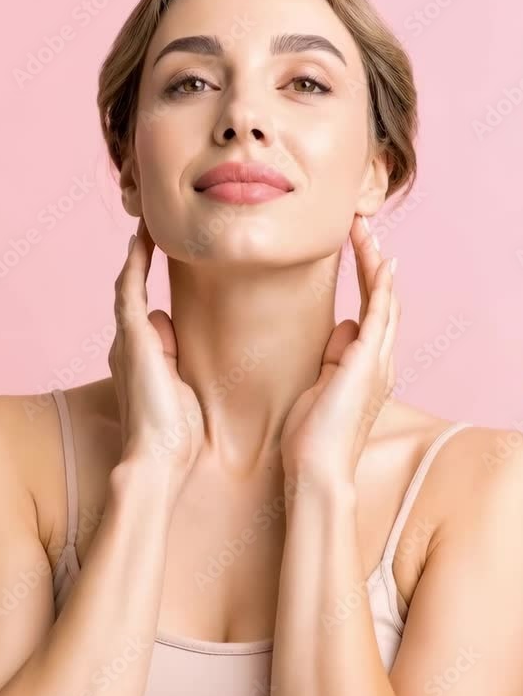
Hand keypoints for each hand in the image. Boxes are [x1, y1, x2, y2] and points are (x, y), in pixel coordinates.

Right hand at [108, 216, 203, 488]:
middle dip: (139, 258)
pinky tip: (144, 237)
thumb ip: (175, 358)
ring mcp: (128, 340)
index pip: (144, 309)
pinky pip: (131, 288)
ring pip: (129, 284)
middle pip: (132, 291)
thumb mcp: (184, 389)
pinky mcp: (132, 338)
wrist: (160, 460)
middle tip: (153, 226)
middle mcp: (128, 345)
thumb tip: (166, 322)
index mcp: (141, 358)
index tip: (160, 254)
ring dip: (137, 253)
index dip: (150, 280)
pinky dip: (136, 262)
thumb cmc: (179, 437)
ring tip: (148, 222)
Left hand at [279, 214, 399, 485]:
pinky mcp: (367, 362)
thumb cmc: (310, 438)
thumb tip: (341, 327)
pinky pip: (380, 313)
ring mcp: (377, 361)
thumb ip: (333, 356)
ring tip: (365, 228)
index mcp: (365, 366)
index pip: (370, 311)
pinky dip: (380, 284)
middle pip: (383, 299)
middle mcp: (379, 361)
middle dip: (373, 261)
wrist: (315, 471)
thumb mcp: (319, 386)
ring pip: (385, 299)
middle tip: (362, 225)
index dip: (365, 277)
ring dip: (376, 262)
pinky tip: (379, 258)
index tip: (354, 247)